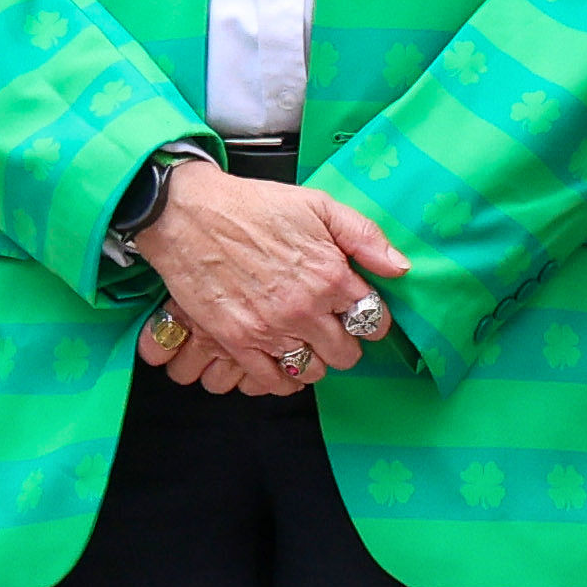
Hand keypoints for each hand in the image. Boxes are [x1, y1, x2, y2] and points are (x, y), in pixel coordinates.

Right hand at [132, 172, 402, 398]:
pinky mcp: (239, 342)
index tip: (357, 311)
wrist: (187, 213)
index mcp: (330, 275)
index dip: (369, 316)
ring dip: (314, 359)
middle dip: (344, 342)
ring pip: (314, 371)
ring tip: (303, 340)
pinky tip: (282, 360)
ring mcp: (271, 329)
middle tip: (329, 326)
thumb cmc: (250, 205)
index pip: (373, 319)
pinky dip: (284, 378)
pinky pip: (275, 382)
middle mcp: (305, 309)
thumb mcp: (316, 204)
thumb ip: (364, 235)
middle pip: (347, 354)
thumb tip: (400, 267)